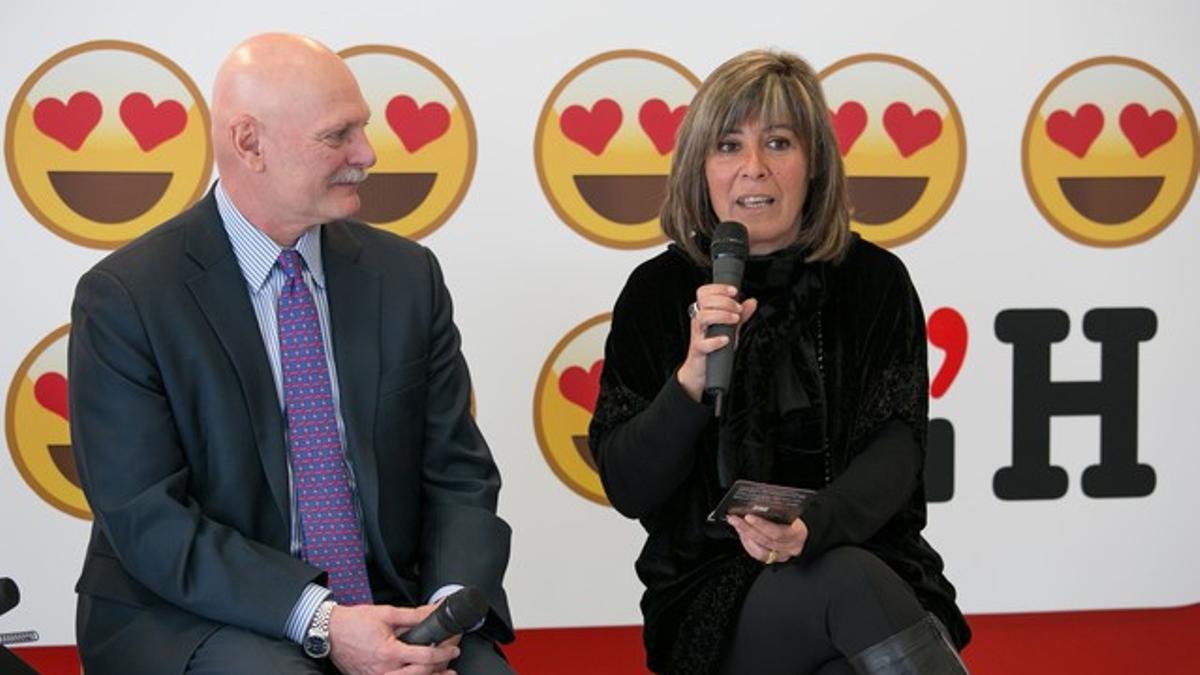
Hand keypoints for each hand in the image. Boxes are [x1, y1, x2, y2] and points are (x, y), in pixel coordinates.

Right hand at [329, 603, 459, 674]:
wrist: (329, 632)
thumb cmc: (354, 623)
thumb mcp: (386, 614)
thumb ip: (413, 615)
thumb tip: (433, 611)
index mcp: (389, 653)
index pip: (424, 657)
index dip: (443, 653)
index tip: (453, 649)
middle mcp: (384, 670)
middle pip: (420, 674)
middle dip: (439, 669)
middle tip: (451, 661)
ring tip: (443, 674)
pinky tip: (418, 674)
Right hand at [677, 284, 757, 400]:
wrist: (701, 368)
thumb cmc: (712, 345)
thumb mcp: (729, 327)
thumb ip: (740, 315)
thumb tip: (751, 302)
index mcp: (704, 312)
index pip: (704, 292)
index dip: (718, 288)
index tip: (734, 291)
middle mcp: (699, 321)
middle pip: (704, 302)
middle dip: (725, 302)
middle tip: (738, 309)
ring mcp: (697, 335)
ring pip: (703, 317)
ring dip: (721, 315)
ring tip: (734, 320)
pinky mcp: (699, 349)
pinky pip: (704, 343)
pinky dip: (716, 340)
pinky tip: (726, 339)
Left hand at [726, 514, 808, 564]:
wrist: (811, 530)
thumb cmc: (802, 517)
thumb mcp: (796, 509)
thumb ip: (780, 507)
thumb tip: (759, 500)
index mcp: (798, 534)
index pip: (778, 532)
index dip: (762, 525)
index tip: (748, 516)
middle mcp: (791, 548)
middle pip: (766, 541)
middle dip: (747, 529)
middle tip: (734, 518)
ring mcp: (783, 555)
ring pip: (761, 551)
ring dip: (745, 536)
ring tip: (735, 524)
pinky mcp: (776, 558)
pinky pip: (760, 555)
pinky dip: (748, 544)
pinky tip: (742, 534)